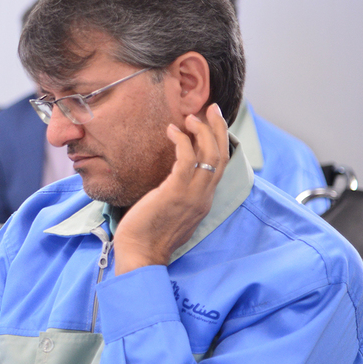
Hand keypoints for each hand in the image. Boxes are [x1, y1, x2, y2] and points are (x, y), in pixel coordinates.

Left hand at [113, 103, 229, 274]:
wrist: (141, 254)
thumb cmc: (147, 234)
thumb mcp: (170, 211)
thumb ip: (176, 194)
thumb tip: (169, 178)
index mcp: (203, 201)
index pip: (219, 166)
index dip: (218, 142)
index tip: (211, 123)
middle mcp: (203, 197)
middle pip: (221, 156)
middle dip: (219, 129)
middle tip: (212, 109)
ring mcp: (192, 195)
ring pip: (210, 155)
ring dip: (203, 131)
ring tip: (191, 117)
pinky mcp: (175, 192)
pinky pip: (187, 160)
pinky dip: (183, 141)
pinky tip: (172, 131)